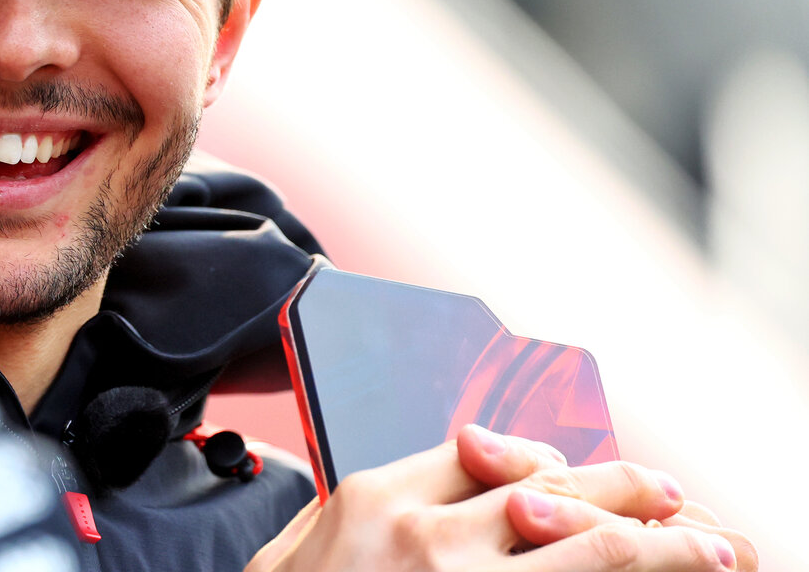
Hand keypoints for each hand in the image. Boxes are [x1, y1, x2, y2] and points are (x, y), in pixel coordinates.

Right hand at [245, 426, 744, 571]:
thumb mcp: (295, 547)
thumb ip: (365, 503)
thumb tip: (442, 472)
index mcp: (377, 498)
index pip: (494, 455)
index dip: (559, 469)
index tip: (599, 488)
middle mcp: (430, 543)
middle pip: (562, 498)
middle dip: (642, 500)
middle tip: (692, 514)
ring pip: (596, 557)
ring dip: (672, 551)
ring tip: (718, 552)